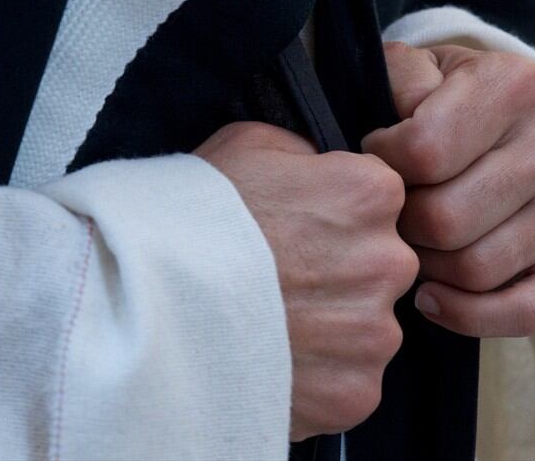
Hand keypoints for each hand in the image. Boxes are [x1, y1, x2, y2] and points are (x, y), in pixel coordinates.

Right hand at [194, 122, 417, 439]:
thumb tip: (324, 167)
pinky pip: (351, 380)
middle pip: (380, 266)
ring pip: (368, 327)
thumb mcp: (248, 145)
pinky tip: (279, 360)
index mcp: (371, 194)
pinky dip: (321, 376)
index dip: (338, 214)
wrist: (146, 306)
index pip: (380, 201)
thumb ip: (307, 154)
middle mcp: (389, 262)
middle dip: (343, 272)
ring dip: (335, 328)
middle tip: (286, 281)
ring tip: (276, 324)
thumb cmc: (191, 219)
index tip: (304, 229)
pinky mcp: (357, 390)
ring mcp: (375, 332)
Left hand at [363, 42, 534, 337]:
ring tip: (413, 245)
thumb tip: (391, 139)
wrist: (508, 129)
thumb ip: (394, 82)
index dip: (381, 166)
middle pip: (446, 220)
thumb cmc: (445, 105)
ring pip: (476, 269)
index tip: (376, 161)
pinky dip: (467, 315)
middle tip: (391, 216)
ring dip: (427, 268)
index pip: (424, 151)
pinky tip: (432, 296)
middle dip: (402, 226)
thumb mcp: (413, 73)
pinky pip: (525, 313)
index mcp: (515, 83)